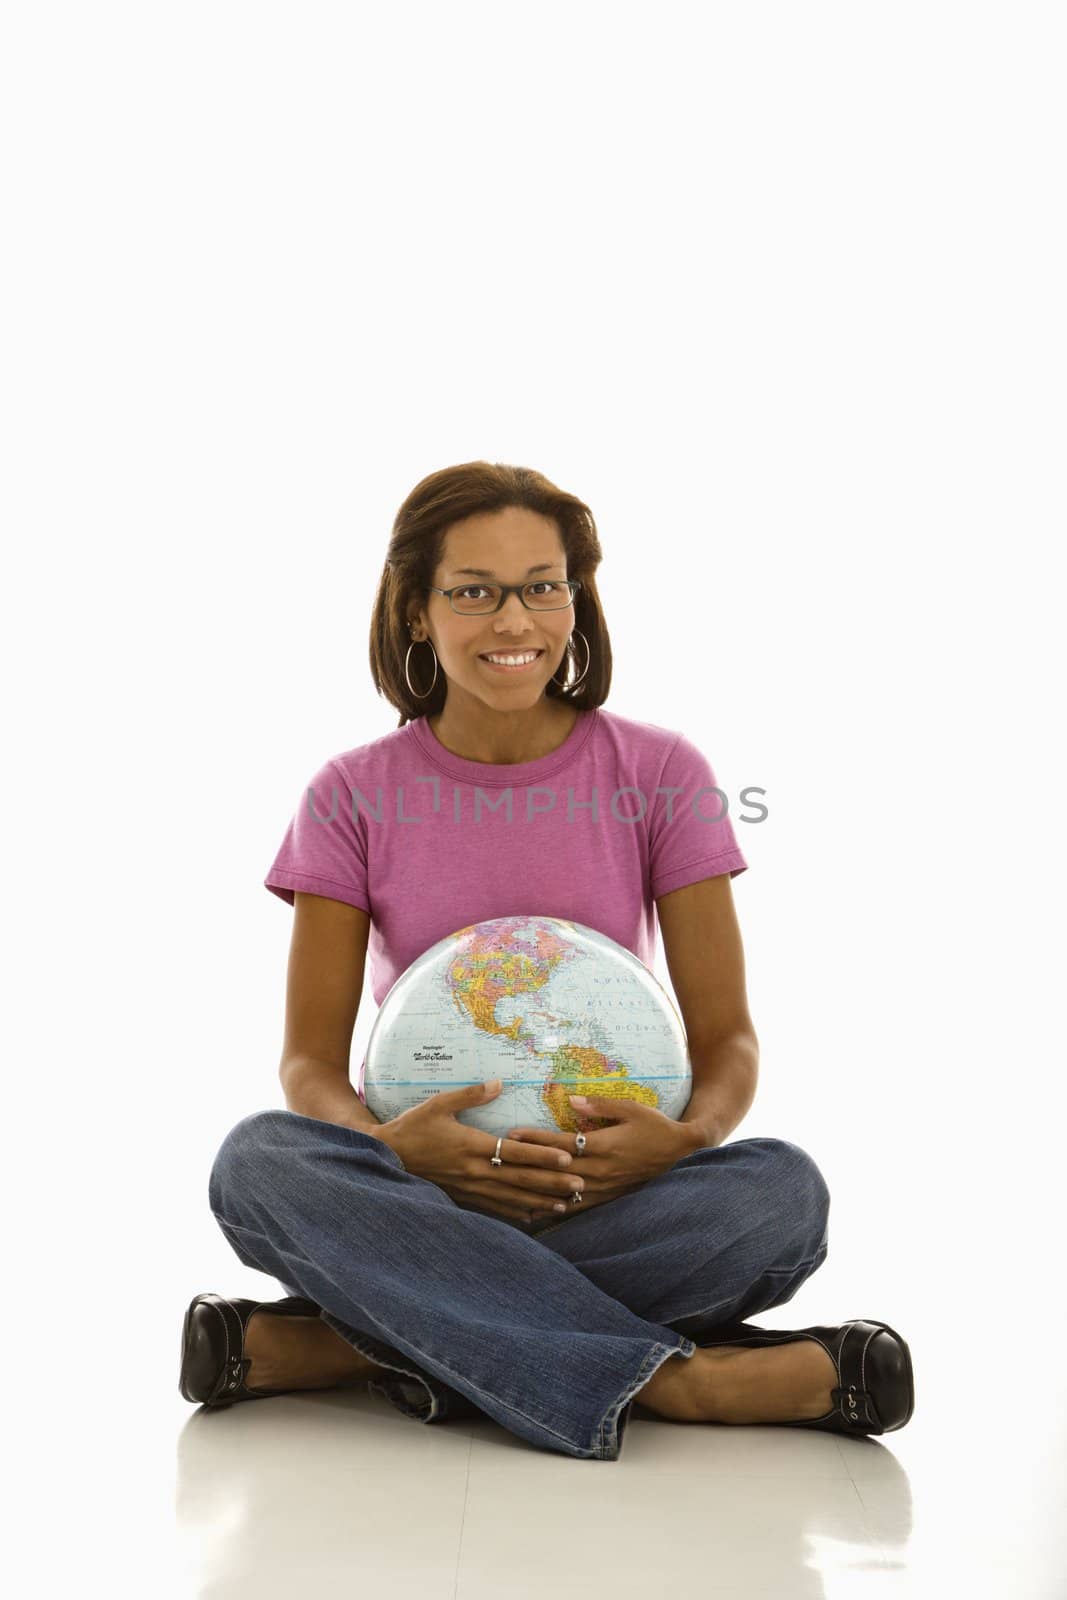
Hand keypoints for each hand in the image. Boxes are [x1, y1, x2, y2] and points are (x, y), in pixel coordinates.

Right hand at [376, 1080, 589, 1222]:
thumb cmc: (412, 1127)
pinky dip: (516, 1214)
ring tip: (566, 1205)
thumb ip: (471, 1095)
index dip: (542, 1156)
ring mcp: (469, 1189)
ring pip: (511, 1198)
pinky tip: (534, 1217)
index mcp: (471, 1145)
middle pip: (520, 1179)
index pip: (515, 1152)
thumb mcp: (438, 1104)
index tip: (568, 1158)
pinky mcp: (463, 1199)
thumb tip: (499, 1083)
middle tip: (581, 1185)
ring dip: (540, 1201)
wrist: (386, 1157)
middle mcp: (474, 1171)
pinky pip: (494, 1209)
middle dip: (552, 1183)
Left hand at [504, 1094, 697, 1213]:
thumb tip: (572, 1101)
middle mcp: (601, 1169)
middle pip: (556, 1169)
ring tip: (510, 1186)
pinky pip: (578, 1206)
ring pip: (563, 1192)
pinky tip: (537, 1210)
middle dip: (527, 1163)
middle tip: (500, 1158)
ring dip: (536, 1189)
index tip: (512, 1134)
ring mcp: (605, 1187)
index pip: (562, 1144)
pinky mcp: (608, 1197)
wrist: (679, 1153)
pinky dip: (556, 1208)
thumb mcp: (630, 1108)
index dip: (536, 1139)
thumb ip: (600, 1105)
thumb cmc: (654, 1125)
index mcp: (605, 1145)